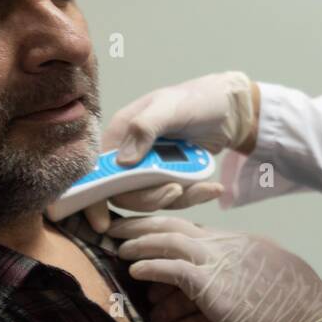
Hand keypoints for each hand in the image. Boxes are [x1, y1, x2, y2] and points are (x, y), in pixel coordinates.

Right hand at [77, 72, 257, 230]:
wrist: (227, 107)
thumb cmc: (196, 99)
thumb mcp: (170, 107)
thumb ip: (145, 128)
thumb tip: (123, 162)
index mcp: (120, 134)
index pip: (97, 172)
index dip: (94, 198)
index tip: (101, 222)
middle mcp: (130, 155)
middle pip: (125, 193)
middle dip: (149, 198)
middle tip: (176, 189)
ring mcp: (151, 169)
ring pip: (152, 199)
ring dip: (177, 198)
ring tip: (203, 186)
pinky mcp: (172, 178)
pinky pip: (176, 197)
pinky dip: (194, 195)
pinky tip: (213, 188)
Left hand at [107, 215, 321, 321]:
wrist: (315, 321)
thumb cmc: (301, 309)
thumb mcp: (273, 286)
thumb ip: (248, 287)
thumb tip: (230, 300)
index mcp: (244, 243)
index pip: (197, 229)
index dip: (168, 227)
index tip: (146, 229)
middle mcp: (231, 245)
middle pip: (178, 226)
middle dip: (145, 225)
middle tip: (119, 227)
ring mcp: (222, 262)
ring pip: (170, 241)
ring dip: (140, 242)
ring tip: (118, 246)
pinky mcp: (213, 285)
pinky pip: (173, 268)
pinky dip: (151, 266)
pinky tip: (134, 268)